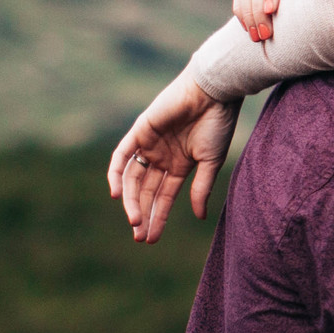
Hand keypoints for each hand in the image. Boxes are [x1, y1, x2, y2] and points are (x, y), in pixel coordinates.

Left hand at [107, 70, 239, 243]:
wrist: (214, 92)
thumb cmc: (218, 125)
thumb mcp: (210, 162)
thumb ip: (200, 188)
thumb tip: (199, 217)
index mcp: (180, 166)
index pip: (163, 197)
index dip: (157, 218)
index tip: (151, 239)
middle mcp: (162, 157)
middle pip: (145, 192)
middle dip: (142, 214)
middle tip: (140, 236)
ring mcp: (149, 145)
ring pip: (132, 178)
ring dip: (131, 200)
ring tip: (134, 221)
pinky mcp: (140, 131)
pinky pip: (121, 155)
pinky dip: (116, 173)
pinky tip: (117, 194)